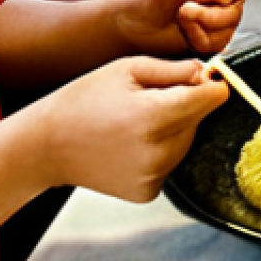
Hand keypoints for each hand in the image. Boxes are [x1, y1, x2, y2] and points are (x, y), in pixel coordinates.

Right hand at [37, 56, 228, 202]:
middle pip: (199, 120)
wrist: (47, 145)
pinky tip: (133, 143)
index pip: (210, 100)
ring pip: (186, 142)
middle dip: (188, 105)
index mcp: (153, 116)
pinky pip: (170, 163)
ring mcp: (153, 176)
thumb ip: (174, 70)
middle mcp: (157, 151)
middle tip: (152, 97)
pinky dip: (160, 151)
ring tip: (138, 120)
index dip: (212, 85)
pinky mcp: (147, 192)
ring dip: (174, 128)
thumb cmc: (85, 99)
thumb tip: (208, 73)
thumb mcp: (127, 69)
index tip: (208, 79)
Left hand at [117, 0, 244, 55]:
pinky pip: (216, 44)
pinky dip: (198, 38)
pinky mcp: (210, 45)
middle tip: (185, 8)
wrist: (139, 21)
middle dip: (208, 12)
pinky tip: (186, 32)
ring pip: (227, 30)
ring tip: (183, 19)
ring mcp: (217, 27)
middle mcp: (220, 7)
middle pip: (235, 13)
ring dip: (200, 24)